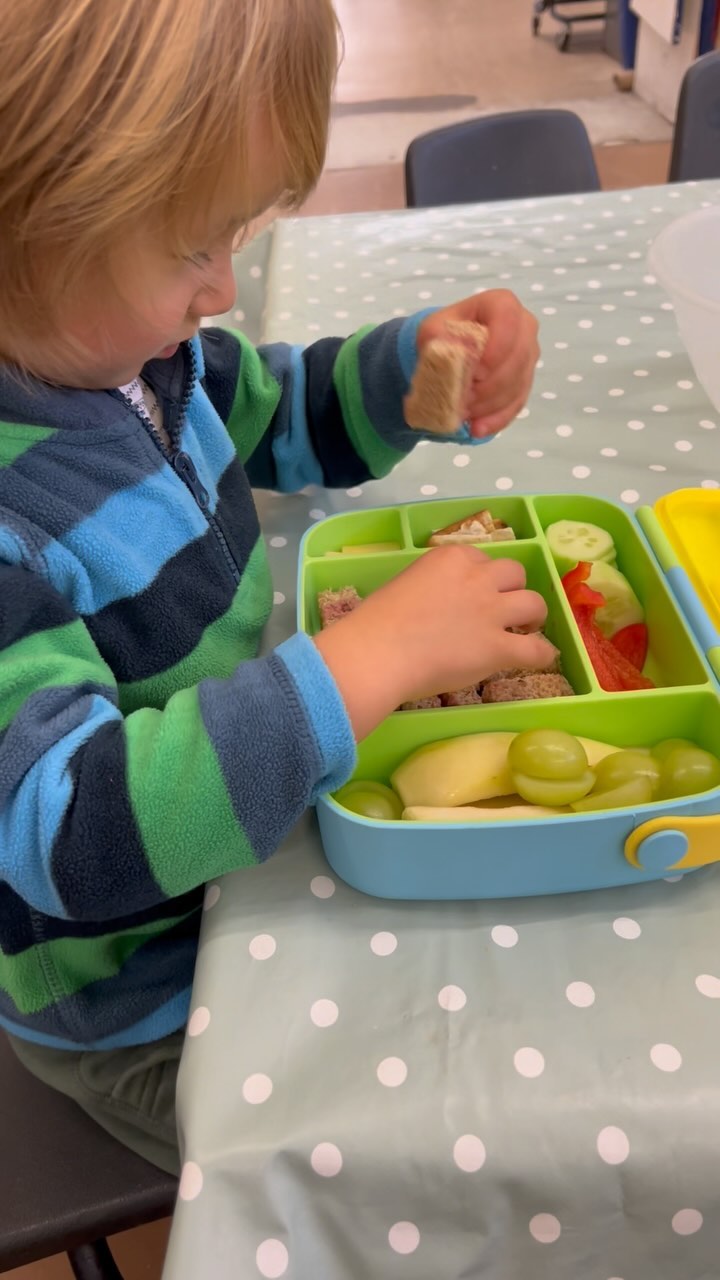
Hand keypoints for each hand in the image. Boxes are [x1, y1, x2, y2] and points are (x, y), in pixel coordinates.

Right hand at [313, 545, 554, 739]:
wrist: (377, 653)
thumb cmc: (375, 622)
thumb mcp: (403, 584)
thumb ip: (429, 587)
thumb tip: (435, 605)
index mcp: (451, 558)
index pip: (482, 558)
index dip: (482, 577)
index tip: (475, 593)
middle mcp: (477, 578)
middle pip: (514, 573)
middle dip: (511, 590)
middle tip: (502, 610)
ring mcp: (491, 612)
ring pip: (535, 603)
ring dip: (533, 615)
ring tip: (526, 629)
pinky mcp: (498, 648)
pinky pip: (537, 649)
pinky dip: (542, 653)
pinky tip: (538, 657)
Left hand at [417, 291, 539, 436]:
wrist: (450, 350)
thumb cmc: (444, 335)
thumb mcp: (432, 331)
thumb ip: (440, 338)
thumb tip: (456, 354)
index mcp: (501, 305)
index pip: (507, 318)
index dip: (496, 347)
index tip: (475, 372)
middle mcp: (523, 327)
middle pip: (518, 358)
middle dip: (489, 385)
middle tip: (462, 399)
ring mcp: (528, 356)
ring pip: (518, 384)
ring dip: (489, 404)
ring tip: (462, 413)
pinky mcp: (525, 382)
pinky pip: (517, 403)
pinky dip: (496, 419)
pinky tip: (477, 429)